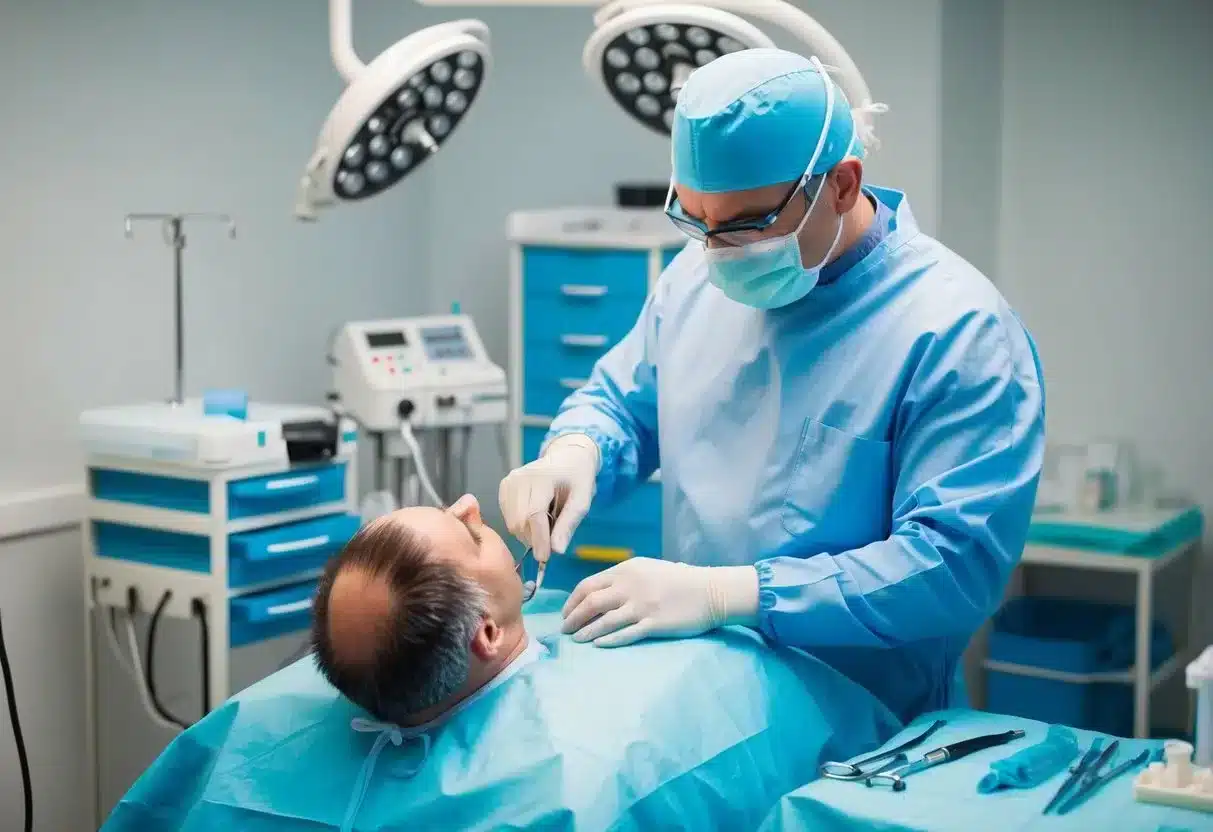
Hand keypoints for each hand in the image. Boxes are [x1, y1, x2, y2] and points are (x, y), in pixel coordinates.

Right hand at [499, 434, 598, 564]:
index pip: (534, 514)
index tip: (544, 558)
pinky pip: (508, 518)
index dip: (539, 539)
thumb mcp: (582, 501)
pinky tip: (535, 516)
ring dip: (529, 533)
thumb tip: (556, 551)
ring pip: (512, 523)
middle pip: (520, 522)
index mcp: (541, 477)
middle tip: (553, 536)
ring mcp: (508, 482)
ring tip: (546, 521)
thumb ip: (568, 524)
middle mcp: (518, 478)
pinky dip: (521, 525)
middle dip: (535, 537)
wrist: (567, 458)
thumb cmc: (577, 479)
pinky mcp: (503, 488)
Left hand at [561, 558, 760, 647]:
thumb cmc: (680, 580)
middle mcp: (630, 586)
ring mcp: (642, 606)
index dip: (572, 601)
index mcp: (627, 570)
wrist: (711, 591)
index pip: (588, 585)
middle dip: (573, 618)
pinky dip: (607, 640)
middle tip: (565, 629)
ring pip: (603, 621)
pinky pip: (624, 635)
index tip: (566, 613)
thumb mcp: (648, 569)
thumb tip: (600, 591)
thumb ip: (625, 577)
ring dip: (586, 632)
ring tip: (577, 640)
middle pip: (590, 603)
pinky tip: (598, 645)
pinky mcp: (654, 624)